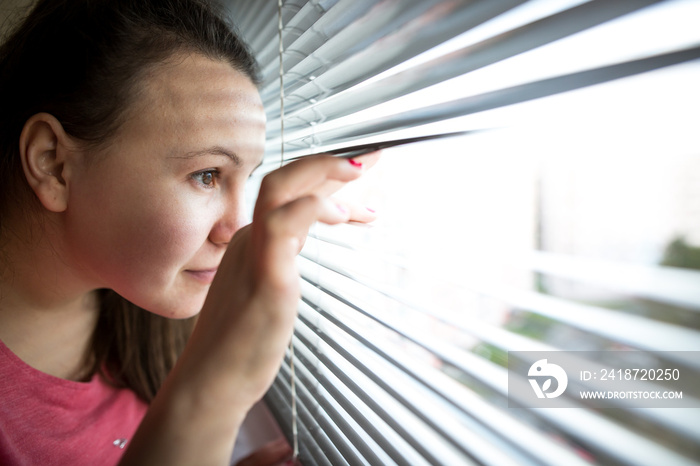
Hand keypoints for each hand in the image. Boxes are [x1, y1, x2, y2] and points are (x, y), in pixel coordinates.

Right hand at [123, 153, 378, 465]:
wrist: (212, 381)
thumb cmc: (242, 342)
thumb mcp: (268, 289)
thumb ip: (281, 260)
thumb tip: (299, 243)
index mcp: (253, 241)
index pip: (292, 195)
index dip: (328, 179)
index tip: (362, 176)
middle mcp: (251, 239)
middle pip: (285, 180)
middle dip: (329, 162)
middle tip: (374, 157)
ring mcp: (256, 254)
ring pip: (280, 190)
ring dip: (322, 172)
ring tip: (361, 170)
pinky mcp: (265, 276)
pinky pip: (283, 226)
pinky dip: (312, 208)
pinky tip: (342, 214)